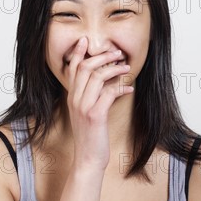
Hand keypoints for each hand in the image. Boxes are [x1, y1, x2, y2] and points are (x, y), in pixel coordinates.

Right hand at [66, 37, 132, 171]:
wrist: (88, 159)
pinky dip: (120, 88)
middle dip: (102, 57)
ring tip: (126, 67)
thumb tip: (105, 80)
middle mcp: (75, 100)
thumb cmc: (91, 136)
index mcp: (72, 97)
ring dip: (114, 69)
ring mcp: (84, 107)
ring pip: (96, 77)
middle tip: (116, 52)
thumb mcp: (86, 113)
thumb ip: (91, 97)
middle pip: (85, 68)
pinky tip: (129, 89)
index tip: (85, 40)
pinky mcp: (95, 115)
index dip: (77, 53)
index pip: (71, 69)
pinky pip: (108, 93)